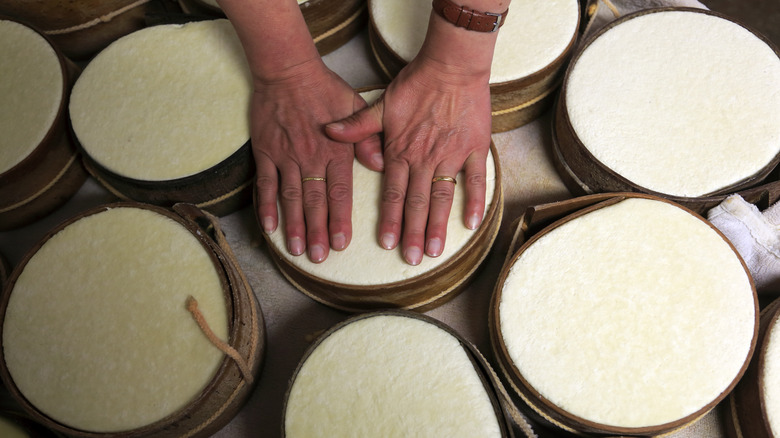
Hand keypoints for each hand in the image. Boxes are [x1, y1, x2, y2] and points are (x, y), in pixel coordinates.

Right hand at [253, 59, 373, 262]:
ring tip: (296, 250)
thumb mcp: (355, 107)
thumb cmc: (325, 89)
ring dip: (294, 225)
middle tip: (318, 258)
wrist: (288, 71)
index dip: (340, 220)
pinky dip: (266, 205)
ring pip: (291, 197)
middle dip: (317, 232)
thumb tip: (381, 165)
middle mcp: (311, 157)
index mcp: (336, 151)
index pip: (340, 192)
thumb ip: (368, 138)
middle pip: (315, 202)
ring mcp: (286, 156)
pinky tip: (269, 227)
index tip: (341, 244)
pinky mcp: (266, 152)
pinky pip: (265, 183)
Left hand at [326, 53, 491, 265]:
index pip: (393, 194)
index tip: (388, 244)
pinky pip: (476, 179)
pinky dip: (475, 202)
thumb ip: (357, 125)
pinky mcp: (475, 148)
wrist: (451, 66)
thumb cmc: (415, 84)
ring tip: (435, 250)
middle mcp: (425, 158)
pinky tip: (471, 225)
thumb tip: (328, 132)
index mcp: (401, 151)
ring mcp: (452, 155)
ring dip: (438, 225)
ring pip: (443, 197)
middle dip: (413, 233)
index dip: (391, 220)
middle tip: (412, 260)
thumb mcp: (380, 105)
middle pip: (417, 202)